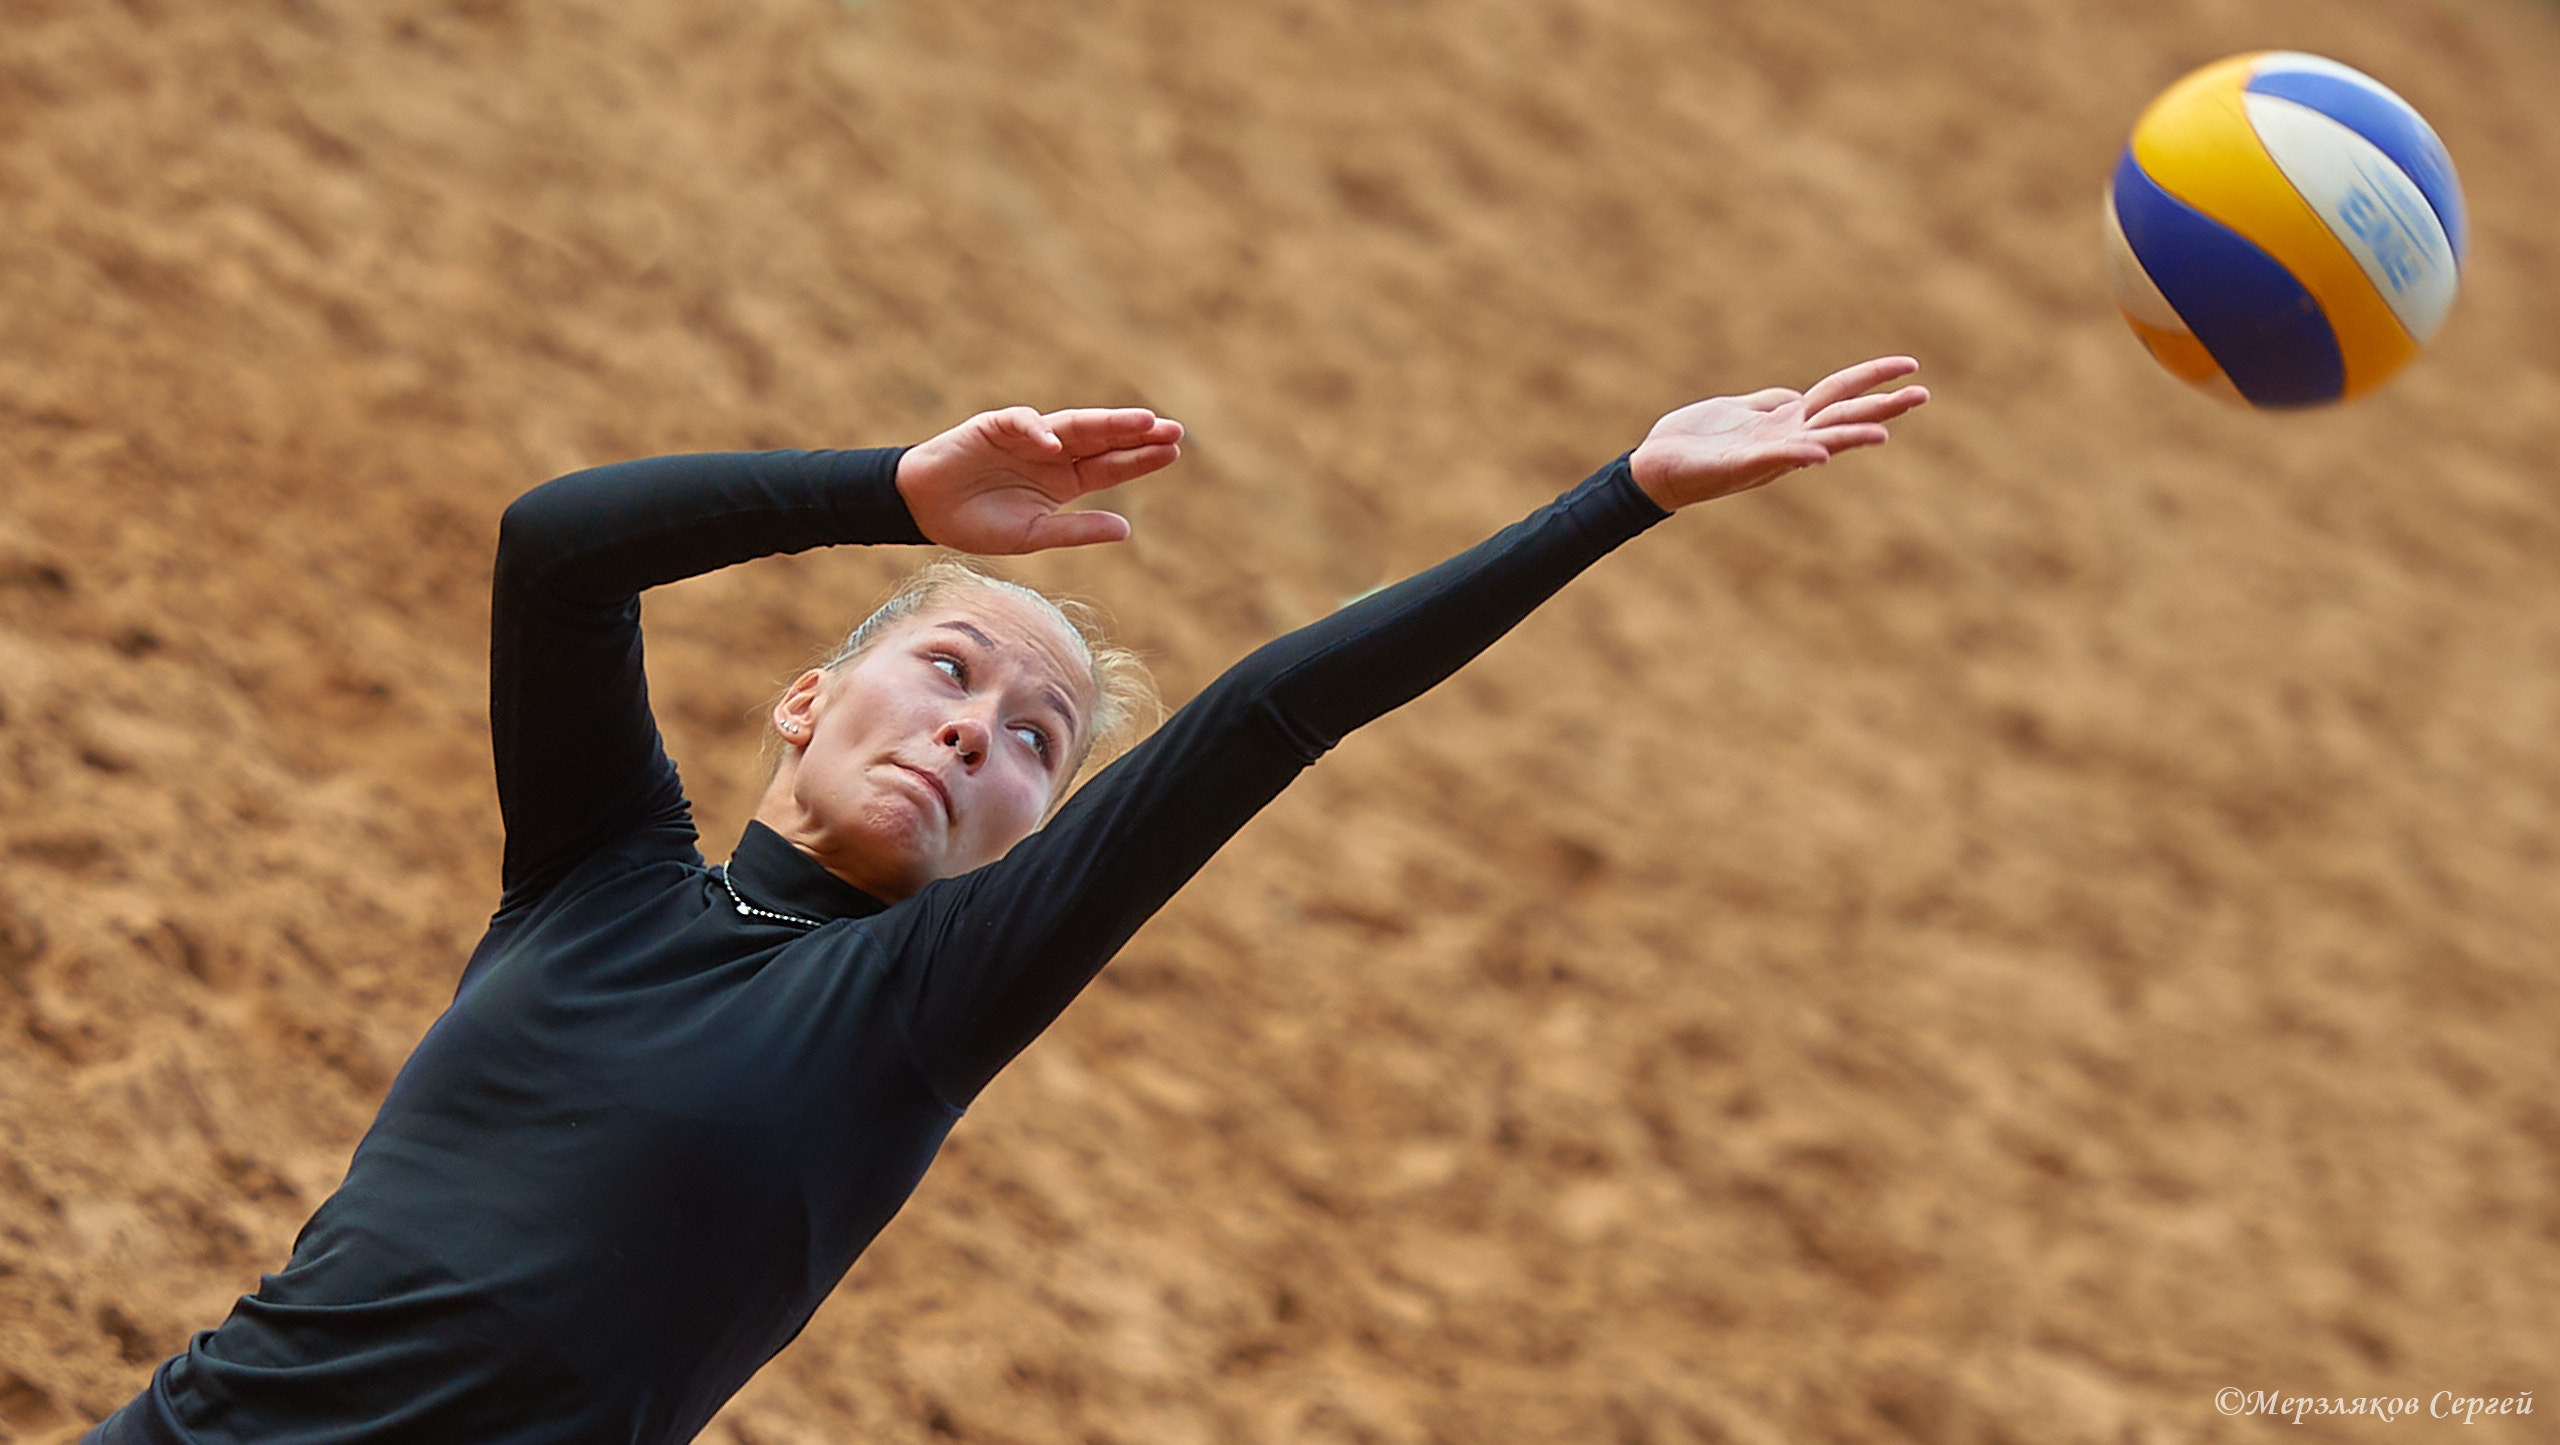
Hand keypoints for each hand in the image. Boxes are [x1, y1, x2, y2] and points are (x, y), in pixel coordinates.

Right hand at [895, 406, 1184, 553]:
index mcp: (1064, 481)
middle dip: (1137, 434)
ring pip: (1074, 425)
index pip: (1111, 466)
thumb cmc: (977, 523)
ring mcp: (1026, 438)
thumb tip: (1126, 529)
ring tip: (1140, 422)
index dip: (1140, 459)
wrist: (924, 510)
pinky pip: (1020, 424)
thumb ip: (1076, 530)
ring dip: (1106, 423)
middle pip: (1102, 440)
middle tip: (1174, 430)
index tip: (1173, 452)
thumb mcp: (1033, 535)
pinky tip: (1057, 443)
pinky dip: (1037, 431)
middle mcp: (1052, 454)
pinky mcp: (994, 427)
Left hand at [1628, 356, 1927, 511]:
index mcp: (1786, 420)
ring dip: (1851, 435)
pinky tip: (1819, 453)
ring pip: (1819, 439)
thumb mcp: (1736, 410)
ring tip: (1885, 433)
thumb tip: (1794, 396)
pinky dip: (1798, 454)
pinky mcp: (1741, 465)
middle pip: (1842, 415)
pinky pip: (1775, 458)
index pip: (1839, 393)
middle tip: (1924, 393)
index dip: (1872, 376)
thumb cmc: (1692, 440)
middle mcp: (1786, 437)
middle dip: (1882, 405)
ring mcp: (1767, 453)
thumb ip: (1767, 403)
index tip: (1909, 364)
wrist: (1653, 469)